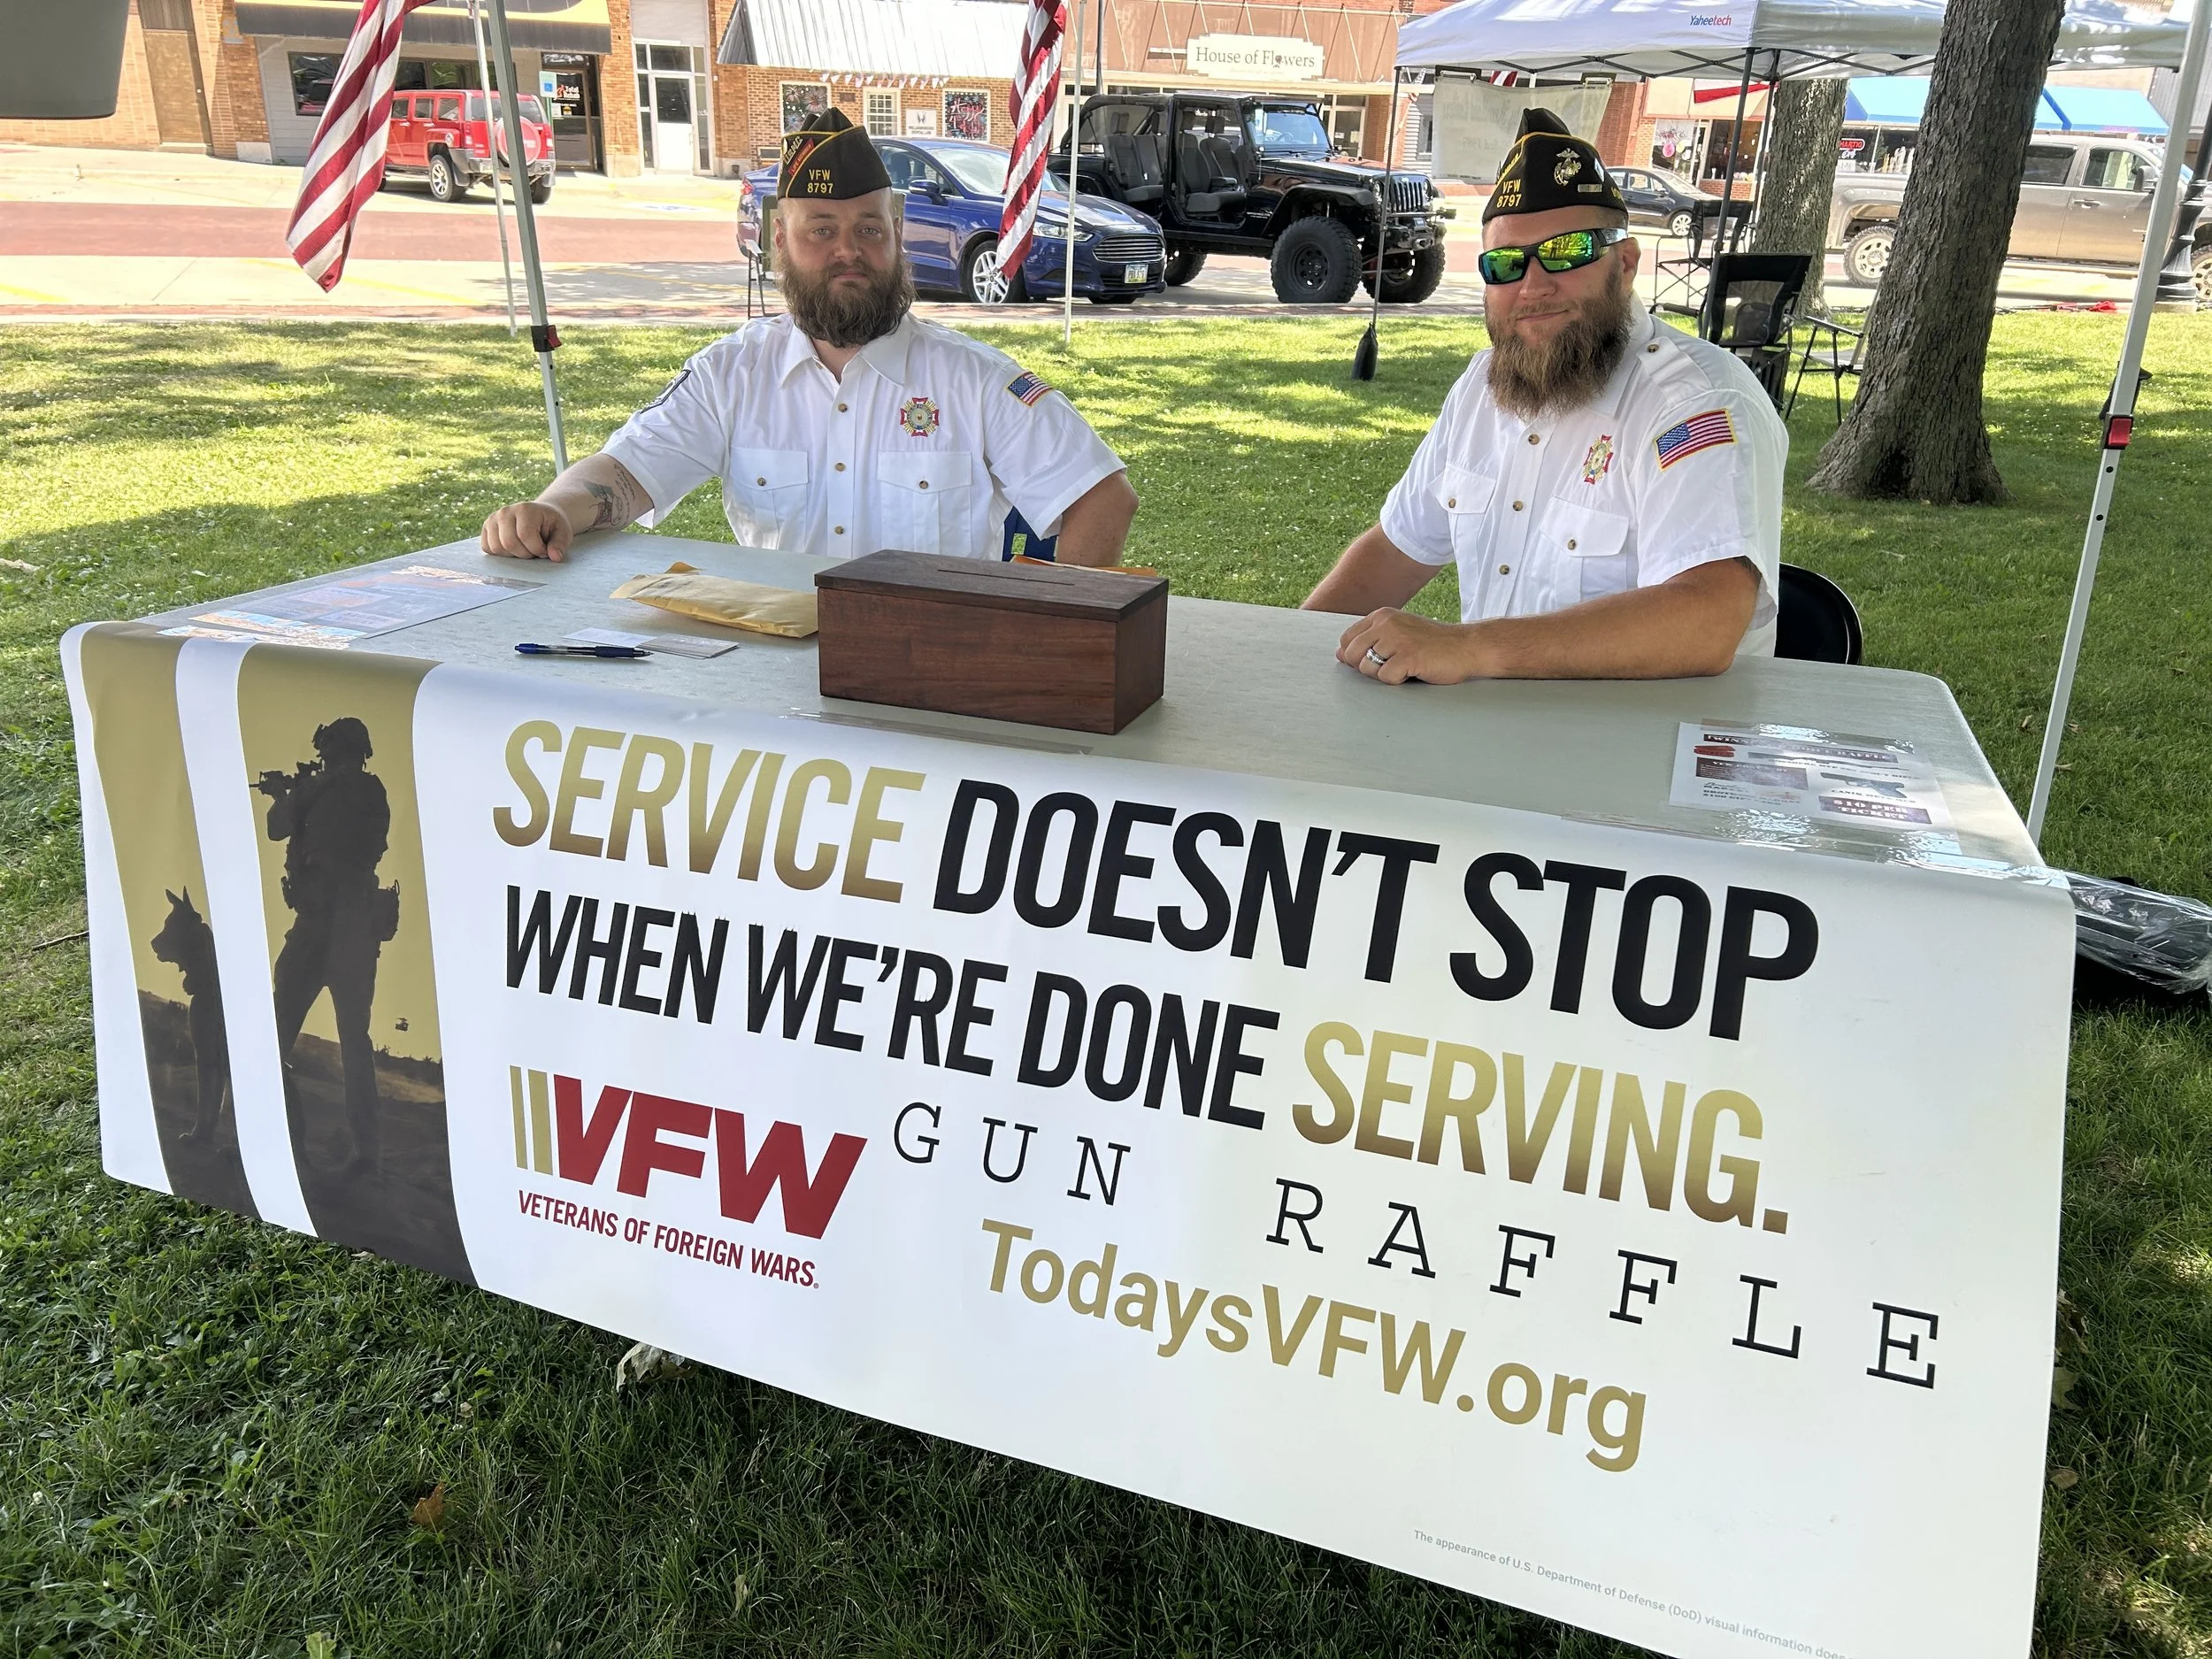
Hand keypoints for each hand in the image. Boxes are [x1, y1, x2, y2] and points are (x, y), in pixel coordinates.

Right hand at [481, 500, 574, 560]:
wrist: (540, 515)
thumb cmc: (551, 525)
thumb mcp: (563, 532)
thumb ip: (560, 544)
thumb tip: (555, 557)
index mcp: (525, 509)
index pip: (525, 535)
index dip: (537, 549)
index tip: (545, 550)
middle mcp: (505, 512)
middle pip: (509, 543)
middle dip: (525, 554)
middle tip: (535, 551)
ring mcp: (493, 519)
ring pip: (497, 548)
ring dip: (513, 556)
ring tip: (524, 549)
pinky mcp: (487, 528)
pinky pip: (488, 548)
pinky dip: (501, 555)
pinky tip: (513, 549)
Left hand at [1338, 609, 1478, 685]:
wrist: (1467, 646)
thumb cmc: (1432, 644)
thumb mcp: (1398, 633)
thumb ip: (1370, 641)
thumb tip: (1339, 654)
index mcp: (1382, 616)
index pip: (1347, 640)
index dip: (1355, 656)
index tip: (1378, 659)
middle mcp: (1386, 623)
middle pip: (1351, 655)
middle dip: (1367, 668)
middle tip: (1392, 666)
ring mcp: (1397, 639)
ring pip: (1366, 668)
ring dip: (1384, 674)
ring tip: (1405, 666)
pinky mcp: (1408, 656)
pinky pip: (1386, 678)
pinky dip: (1398, 681)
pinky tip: (1414, 671)